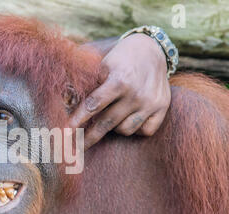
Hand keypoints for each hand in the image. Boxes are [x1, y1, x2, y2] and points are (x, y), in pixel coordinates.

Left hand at [69, 33, 170, 149]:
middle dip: (89, 137)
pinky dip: (134, 129)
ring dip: (113, 128)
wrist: (151, 49)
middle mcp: (136, 93)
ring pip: (125, 130)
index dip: (78, 119)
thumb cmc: (119, 59)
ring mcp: (151, 103)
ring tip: (110, 117)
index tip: (67, 131)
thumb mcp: (101, 63)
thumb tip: (66, 101)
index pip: (94, 104)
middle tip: (76, 147)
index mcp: (120, 79)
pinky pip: (144, 131)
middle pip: (107, 123)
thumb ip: (86, 82)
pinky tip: (128, 119)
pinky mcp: (162, 108)